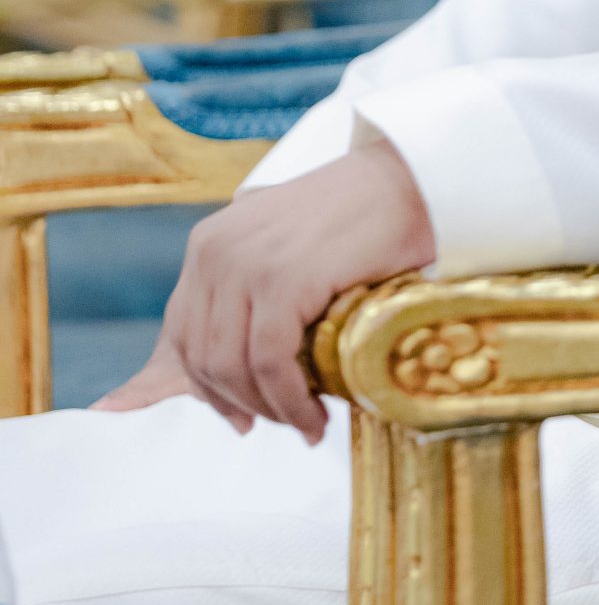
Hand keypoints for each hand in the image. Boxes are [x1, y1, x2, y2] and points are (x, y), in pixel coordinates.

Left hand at [95, 141, 434, 441]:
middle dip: (240, 405)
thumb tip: (236, 357)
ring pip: (233, 368)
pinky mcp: (283, 280)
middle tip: (285, 422)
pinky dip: (290, 401)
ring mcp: (246, 265)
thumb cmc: (359, 218)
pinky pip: (271, 363)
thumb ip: (253, 289)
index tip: (243, 418)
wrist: (409, 181)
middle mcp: (215, 252)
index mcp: (210, 244)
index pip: (182, 334)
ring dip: (270, 410)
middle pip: (202, 359)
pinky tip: (316, 414)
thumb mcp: (285, 248)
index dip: (208, 388)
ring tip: (308, 422)